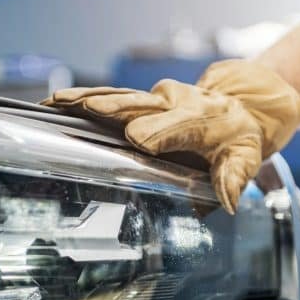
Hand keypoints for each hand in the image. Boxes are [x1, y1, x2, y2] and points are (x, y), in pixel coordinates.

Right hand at [43, 59, 299, 213]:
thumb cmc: (240, 137)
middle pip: (140, 106)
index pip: (176, 127)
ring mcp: (154, 99)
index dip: (158, 132)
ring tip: (55, 102)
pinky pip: (110, 96)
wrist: (243, 102)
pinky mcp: (141, 98)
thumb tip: (229, 202)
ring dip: (87, 99)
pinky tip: (54, 101)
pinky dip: (81, 98)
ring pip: (118, 97)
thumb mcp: (245, 158)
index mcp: (199, 122)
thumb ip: (233, 178)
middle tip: (85, 109)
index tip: (139, 139)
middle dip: (113, 108)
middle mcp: (173, 104)